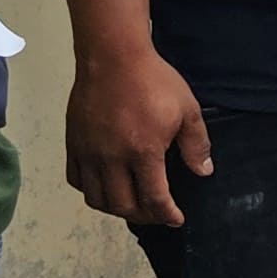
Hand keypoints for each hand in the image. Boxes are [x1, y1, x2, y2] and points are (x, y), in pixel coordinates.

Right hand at [67, 43, 210, 228]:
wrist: (113, 58)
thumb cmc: (154, 81)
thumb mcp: (188, 110)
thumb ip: (196, 145)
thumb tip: (203, 171)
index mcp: (143, 152)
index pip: (153, 198)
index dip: (166, 214)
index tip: (176, 220)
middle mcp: (111, 159)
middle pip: (122, 205)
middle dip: (144, 216)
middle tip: (157, 214)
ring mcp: (88, 153)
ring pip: (96, 198)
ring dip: (116, 208)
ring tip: (133, 205)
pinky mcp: (73, 144)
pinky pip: (77, 180)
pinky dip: (91, 191)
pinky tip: (106, 187)